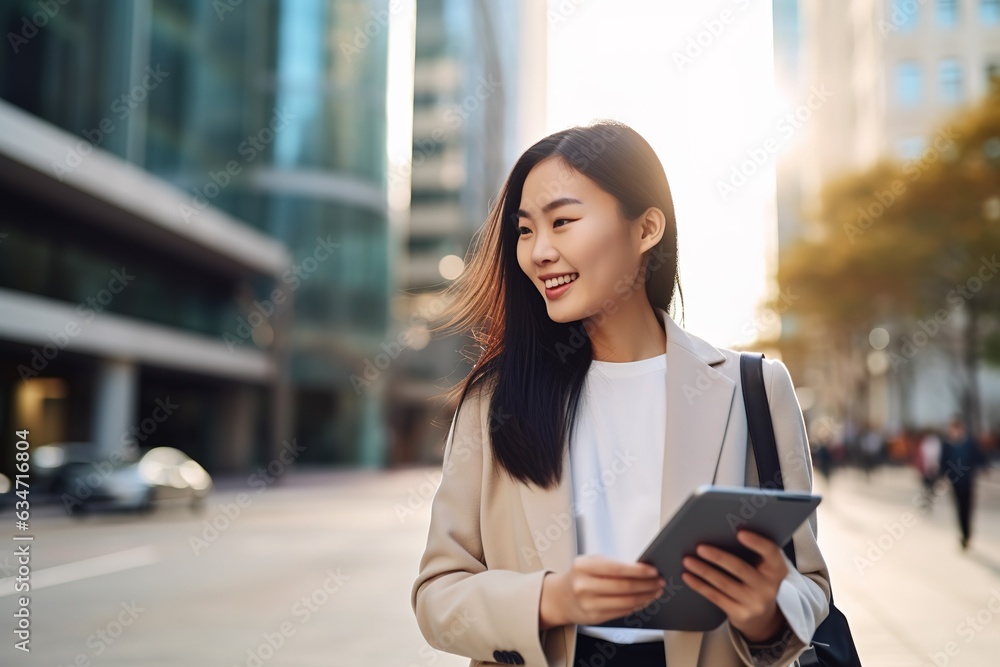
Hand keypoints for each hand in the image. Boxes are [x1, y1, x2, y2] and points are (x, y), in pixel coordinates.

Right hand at [539, 555, 664, 629]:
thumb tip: (642, 569)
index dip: (638, 571)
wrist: (560, 597)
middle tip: (659, 581)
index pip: (617, 569)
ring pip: (625, 602)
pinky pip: (621, 612)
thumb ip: (612, 564)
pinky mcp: (594, 617)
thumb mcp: (590, 563)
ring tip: (655, 591)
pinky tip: (643, 600)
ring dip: (645, 597)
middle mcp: (584, 586)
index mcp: (583, 566)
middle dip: (646, 585)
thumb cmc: (579, 576)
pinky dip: (636, 606)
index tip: (653, 570)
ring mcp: (589, 604)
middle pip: (623, 587)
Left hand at [680, 530, 788, 642]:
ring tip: (688, 560)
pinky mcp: (740, 614)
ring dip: (703, 570)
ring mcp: (754, 602)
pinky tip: (688, 576)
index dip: (757, 542)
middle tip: (700, 548)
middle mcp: (768, 587)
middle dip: (718, 557)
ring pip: (724, 584)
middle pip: (741, 569)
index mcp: (776, 570)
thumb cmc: (757, 581)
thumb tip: (720, 531)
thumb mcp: (762, 568)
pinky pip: (715, 597)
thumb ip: (751, 552)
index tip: (740, 533)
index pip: (771, 553)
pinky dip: (699, 585)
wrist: (762, 617)